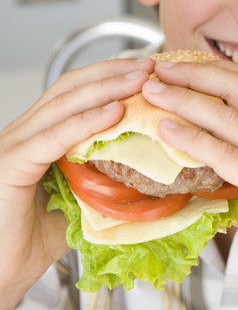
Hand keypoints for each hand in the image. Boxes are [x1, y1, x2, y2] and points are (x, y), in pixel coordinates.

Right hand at [0, 58, 151, 309]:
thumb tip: (152, 171)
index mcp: (36, 137)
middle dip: (113, 73)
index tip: (146, 71)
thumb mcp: (80, 203)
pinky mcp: (9, 166)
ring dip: (106, 88)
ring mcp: (11, 147)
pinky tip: (115, 111)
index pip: (73, 93)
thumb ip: (106, 180)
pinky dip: (85, 122)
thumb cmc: (31, 244)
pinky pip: (51, 138)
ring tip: (141, 79)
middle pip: (69, 89)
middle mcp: (21, 134)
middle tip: (151, 65)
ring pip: (62, 105)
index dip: (109, 77)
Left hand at [142, 60, 237, 309]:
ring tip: (153, 91)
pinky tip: (167, 130)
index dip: (215, 69)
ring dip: (186, 99)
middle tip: (158, 67)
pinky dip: (194, 139)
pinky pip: (228, 156)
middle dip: (196, 72)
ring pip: (230, 116)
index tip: (180, 65)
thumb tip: (197, 176)